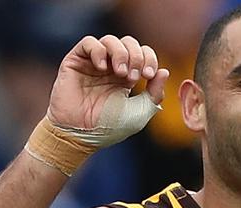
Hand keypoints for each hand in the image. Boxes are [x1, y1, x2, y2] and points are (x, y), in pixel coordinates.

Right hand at [47, 35, 168, 131]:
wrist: (82, 134)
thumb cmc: (110, 127)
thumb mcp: (140, 113)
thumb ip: (155, 93)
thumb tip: (165, 71)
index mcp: (128, 77)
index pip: (143, 53)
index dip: (149, 58)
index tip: (148, 75)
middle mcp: (111, 67)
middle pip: (129, 43)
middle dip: (136, 56)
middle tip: (134, 77)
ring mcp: (93, 63)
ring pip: (110, 40)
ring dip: (121, 54)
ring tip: (120, 73)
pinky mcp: (76, 61)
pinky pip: (88, 42)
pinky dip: (99, 51)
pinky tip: (103, 68)